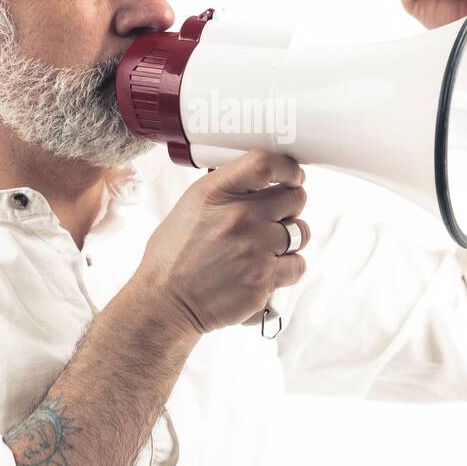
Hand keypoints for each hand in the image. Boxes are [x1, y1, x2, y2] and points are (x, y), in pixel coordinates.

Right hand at [132, 149, 310, 336]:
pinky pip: (297, 265)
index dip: (287, 168)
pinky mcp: (264, 278)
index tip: (293, 175)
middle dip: (290, 207)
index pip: (264, 163)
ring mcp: (255, 248)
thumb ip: (226, 190)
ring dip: (289, 240)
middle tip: (276, 218)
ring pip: (301, 232)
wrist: (165, 302)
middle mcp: (238, 216)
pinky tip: (265, 270)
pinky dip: (287, 269)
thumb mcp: (190, 207)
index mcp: (215, 193)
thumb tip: (258, 182)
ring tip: (265, 249)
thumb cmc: (173, 259)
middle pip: (295, 197)